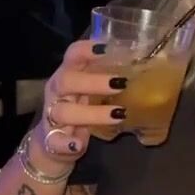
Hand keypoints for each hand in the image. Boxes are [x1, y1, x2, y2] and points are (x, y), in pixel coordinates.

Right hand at [32, 40, 127, 165]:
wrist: (53, 145)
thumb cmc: (80, 109)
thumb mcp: (90, 90)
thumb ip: (108, 77)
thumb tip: (143, 65)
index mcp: (68, 74)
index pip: (73, 54)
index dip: (87, 49)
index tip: (108, 49)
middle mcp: (57, 91)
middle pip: (67, 80)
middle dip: (93, 81)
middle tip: (122, 84)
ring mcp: (52, 116)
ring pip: (64, 111)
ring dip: (92, 113)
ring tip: (118, 115)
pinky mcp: (51, 140)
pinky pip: (55, 141)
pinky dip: (66, 143)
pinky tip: (77, 144)